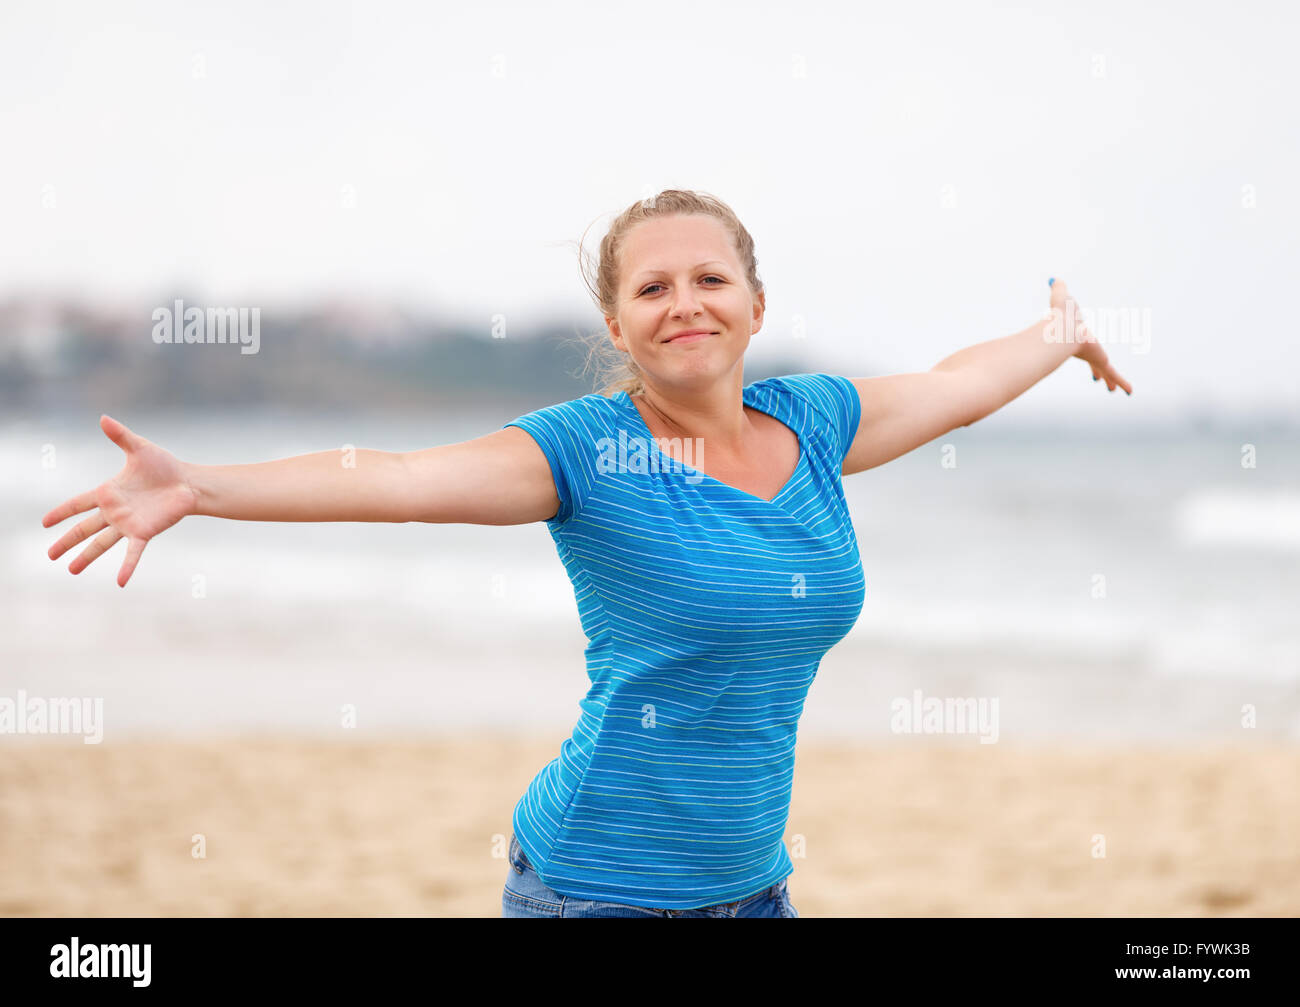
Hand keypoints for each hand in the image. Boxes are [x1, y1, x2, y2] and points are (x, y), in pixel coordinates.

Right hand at [42, 415, 197, 586]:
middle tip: (49, 555)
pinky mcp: (145, 532)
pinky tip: (120, 582)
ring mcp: (128, 524)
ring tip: (71, 570)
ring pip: (101, 543)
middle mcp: (115, 512)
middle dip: (66, 541)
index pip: (78, 504)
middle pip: (84, 529)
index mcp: (108, 492)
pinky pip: (133, 552)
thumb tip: (103, 418)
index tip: (44, 522)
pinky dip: (127, 567)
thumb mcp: (139, 448)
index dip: (61, 512)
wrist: (190, 483)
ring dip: (86, 557)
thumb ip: (120, 436)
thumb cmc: (165, 466)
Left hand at [1049, 278, 1132, 394]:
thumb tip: (1054, 280)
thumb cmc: (1060, 314)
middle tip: (1098, 378)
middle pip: (1095, 362)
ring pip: (1106, 371)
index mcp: (1081, 337)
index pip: (1086, 345)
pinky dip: (1123, 383)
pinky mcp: (1101, 362)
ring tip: (1113, 389)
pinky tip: (1129, 392)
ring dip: (1112, 380)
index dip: (1087, 349)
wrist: (1060, 330)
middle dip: (1098, 370)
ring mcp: (1095, 357)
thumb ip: (1059, 289)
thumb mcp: (1062, 297)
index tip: (1087, 351)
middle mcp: (1088, 349)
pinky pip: (1115, 374)